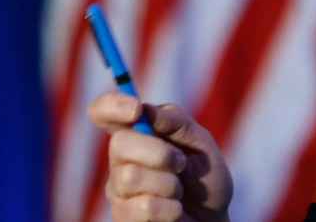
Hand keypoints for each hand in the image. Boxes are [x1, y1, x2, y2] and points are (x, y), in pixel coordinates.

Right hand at [87, 92, 232, 221]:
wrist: (212, 218)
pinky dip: (170, 208)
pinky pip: (143, 207)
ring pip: (131, 176)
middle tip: (180, 162)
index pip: (103, 112)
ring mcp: (118, 192)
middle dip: (159, 152)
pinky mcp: (123, 219)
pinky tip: (175, 211)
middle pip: (119, 143)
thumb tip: (146, 108)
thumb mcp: (199, 141)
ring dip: (169, 183)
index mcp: (136, 134)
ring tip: (179, 190)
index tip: (135, 109)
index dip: (111, 105)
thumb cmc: (205, 176)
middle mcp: (120, 161)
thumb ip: (175, 121)